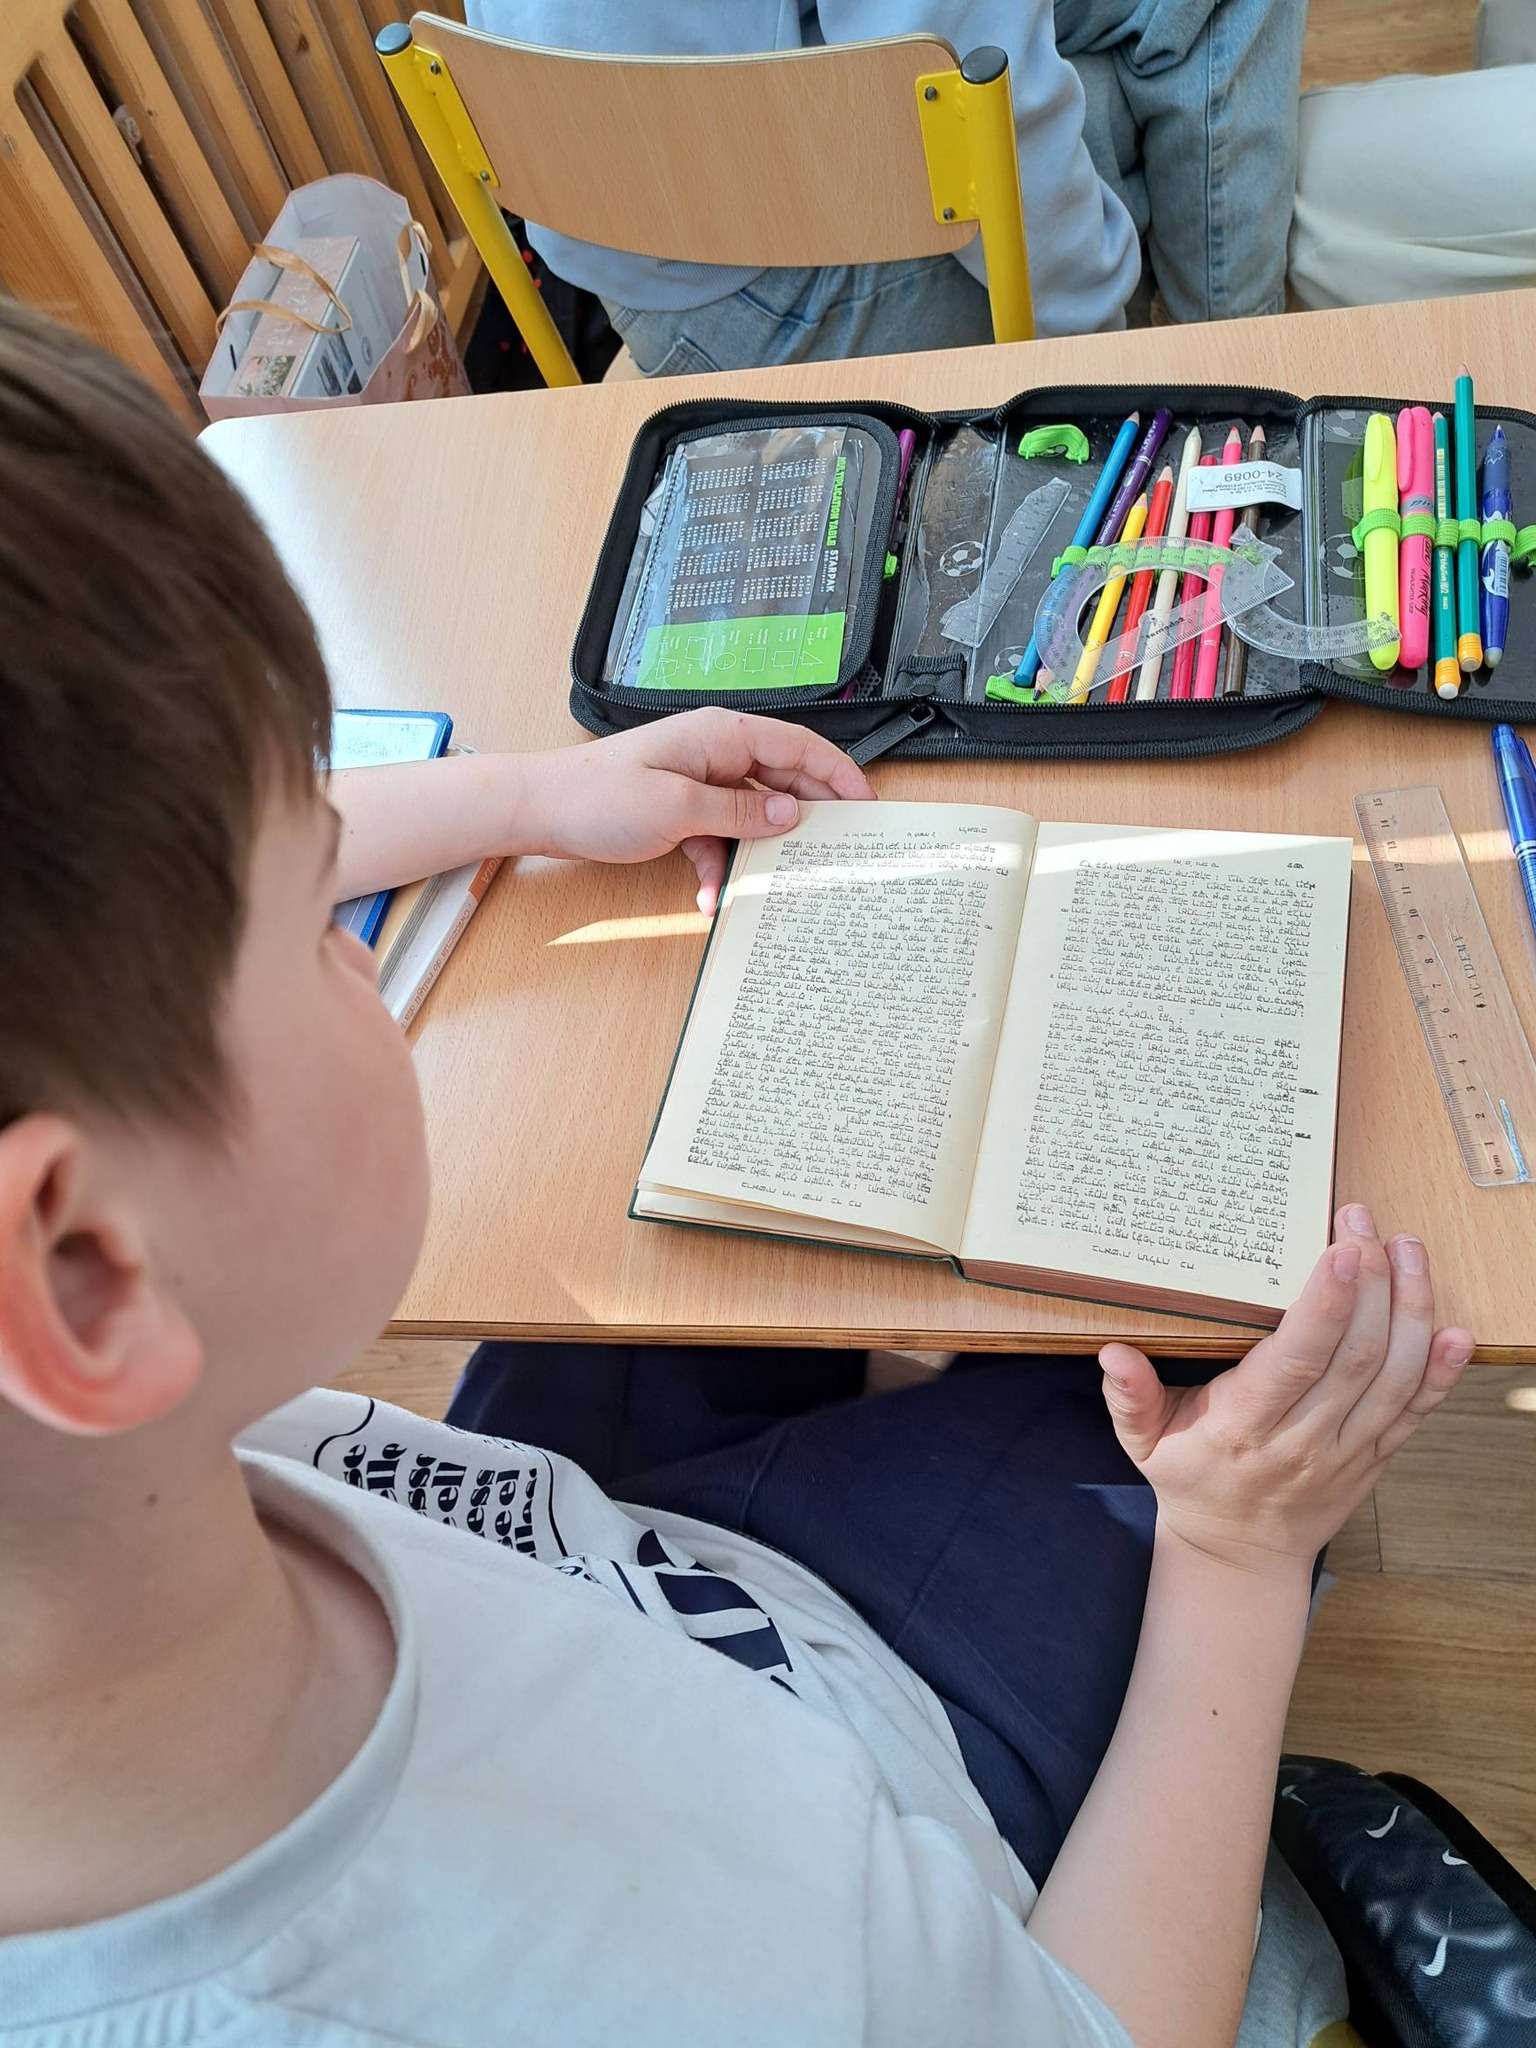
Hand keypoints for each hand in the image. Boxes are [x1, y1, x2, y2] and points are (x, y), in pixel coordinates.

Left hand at [516, 709, 875, 910]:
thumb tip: (791, 814)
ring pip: (751, 817)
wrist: (539, 810)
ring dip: (754, 855)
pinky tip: (708, 897)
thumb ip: (740, 812)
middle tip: (834, 855)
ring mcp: (698, 783)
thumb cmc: (598, 796)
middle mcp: (715, 753)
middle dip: (805, 821)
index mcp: (721, 735)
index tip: (866, 806)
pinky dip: (716, 867)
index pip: (799, 746)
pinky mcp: (680, 811)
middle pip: (781, 782)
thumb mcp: (678, 807)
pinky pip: (716, 838)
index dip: (838, 774)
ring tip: (770, 885)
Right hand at [1099, 1206, 1473, 1578]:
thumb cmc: (1191, 1481)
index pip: (1295, 1362)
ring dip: (1411, 1310)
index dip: (1326, 1307)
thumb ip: (1130, 1397)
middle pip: (1356, 1358)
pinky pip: (1417, 1414)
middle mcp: (1302, 1440)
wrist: (1239, 1555)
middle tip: (1367, 1224)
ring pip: (1394, 1378)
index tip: (1341, 1252)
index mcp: (1243, 1428)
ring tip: (1409, 1251)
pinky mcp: (1375, 1458)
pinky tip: (1456, 1331)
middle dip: (1371, 1284)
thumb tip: (1112, 1353)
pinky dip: (1442, 1373)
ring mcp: (1347, 1451)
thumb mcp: (1143, 1442)